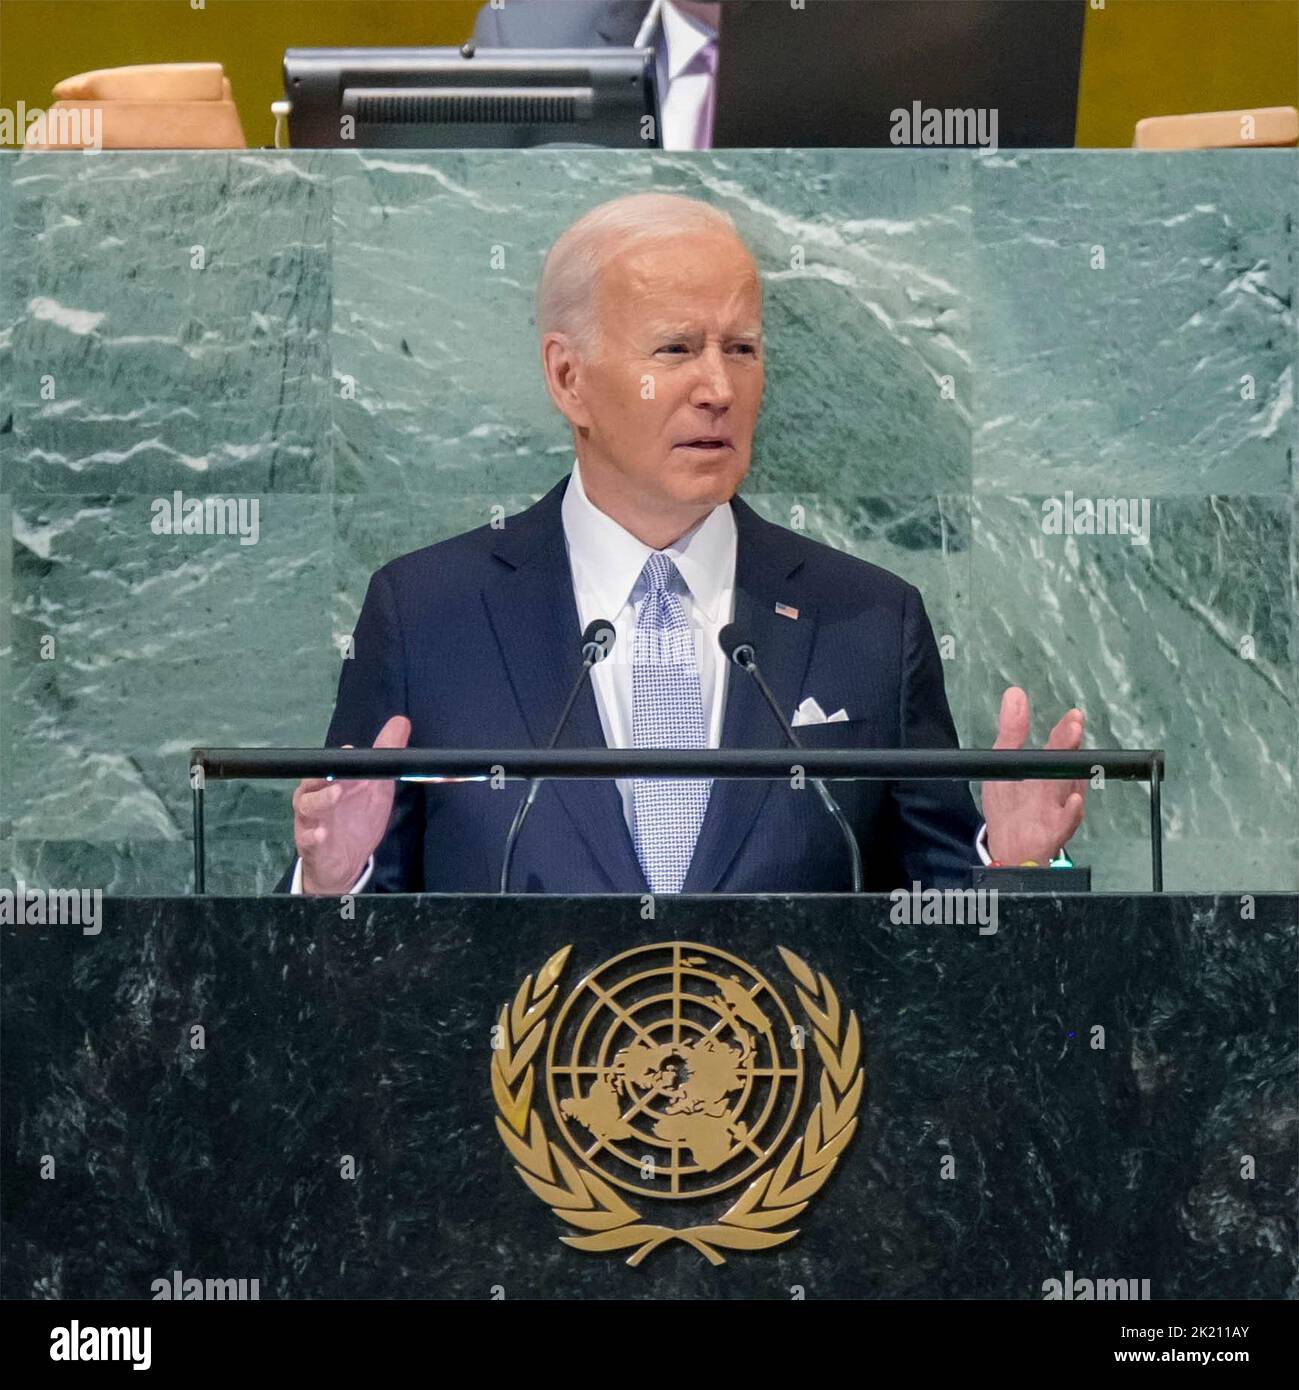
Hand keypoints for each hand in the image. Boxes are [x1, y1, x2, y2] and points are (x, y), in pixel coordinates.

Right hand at [294, 715, 410, 893]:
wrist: (347, 861)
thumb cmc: (358, 819)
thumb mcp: (377, 788)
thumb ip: (385, 757)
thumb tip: (402, 721)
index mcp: (328, 782)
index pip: (329, 765)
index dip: (339, 758)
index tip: (351, 749)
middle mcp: (314, 798)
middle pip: (313, 783)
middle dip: (327, 777)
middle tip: (341, 773)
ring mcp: (310, 821)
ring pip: (308, 807)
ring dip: (321, 800)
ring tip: (336, 795)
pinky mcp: (311, 845)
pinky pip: (308, 839)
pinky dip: (314, 836)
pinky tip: (322, 834)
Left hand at [984, 687, 1085, 864]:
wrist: (1011, 847)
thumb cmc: (1013, 801)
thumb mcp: (1006, 763)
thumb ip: (1013, 730)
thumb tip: (1015, 692)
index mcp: (1048, 770)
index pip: (1059, 747)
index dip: (1065, 733)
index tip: (1073, 716)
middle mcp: (1057, 788)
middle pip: (1065, 766)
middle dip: (1068, 748)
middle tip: (1074, 727)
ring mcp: (1057, 810)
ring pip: (1068, 793)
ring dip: (1072, 778)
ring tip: (1074, 760)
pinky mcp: (1052, 833)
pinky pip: (1065, 824)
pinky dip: (1071, 814)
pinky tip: (1074, 803)